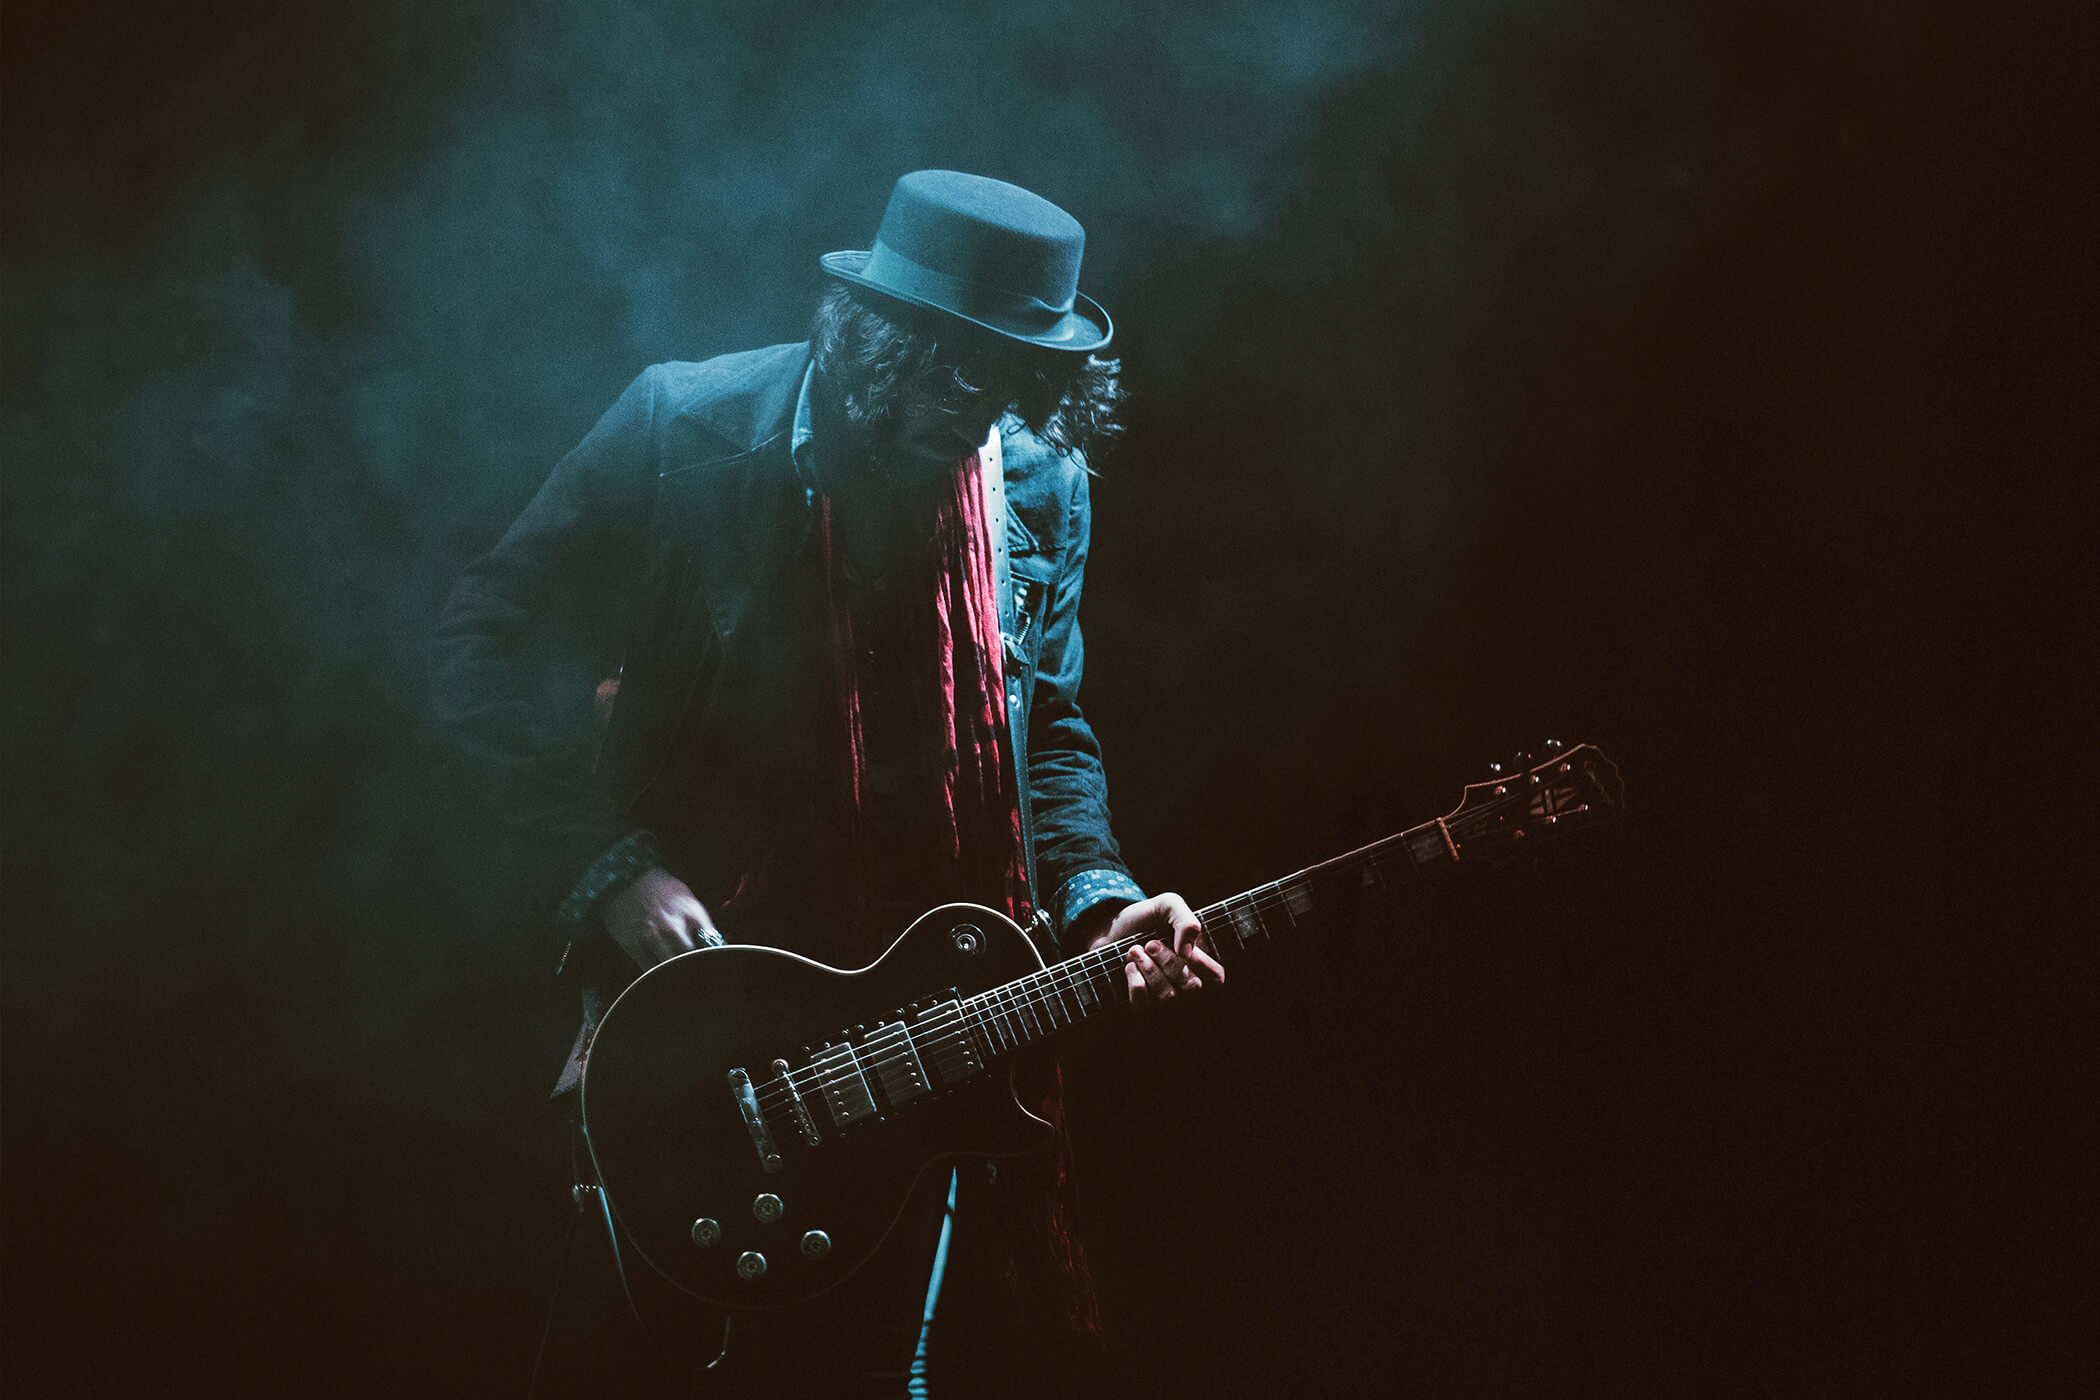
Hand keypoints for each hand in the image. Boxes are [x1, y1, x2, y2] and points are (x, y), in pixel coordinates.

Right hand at [601, 867, 718, 969]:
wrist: (626, 880)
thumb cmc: (661, 890)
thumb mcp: (689, 901)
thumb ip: (703, 924)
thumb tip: (717, 945)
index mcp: (692, 915)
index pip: (711, 947)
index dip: (713, 958)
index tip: (712, 962)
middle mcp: (674, 928)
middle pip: (692, 960)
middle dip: (695, 966)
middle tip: (694, 969)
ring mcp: (653, 939)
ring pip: (671, 968)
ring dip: (676, 971)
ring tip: (678, 971)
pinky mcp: (635, 947)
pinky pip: (651, 970)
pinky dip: (659, 973)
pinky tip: (662, 970)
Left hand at [1086, 893, 1224, 1006]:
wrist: (1108, 930)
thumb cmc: (1143, 919)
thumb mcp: (1167, 905)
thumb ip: (1185, 920)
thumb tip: (1187, 953)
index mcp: (1198, 963)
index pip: (1216, 977)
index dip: (1201, 964)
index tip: (1180, 947)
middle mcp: (1185, 985)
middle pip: (1191, 987)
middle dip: (1168, 962)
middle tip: (1150, 944)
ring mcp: (1164, 1000)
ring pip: (1167, 996)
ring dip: (1148, 969)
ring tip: (1134, 950)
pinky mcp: (1141, 1007)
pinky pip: (1144, 1003)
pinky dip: (1135, 981)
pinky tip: (1129, 967)